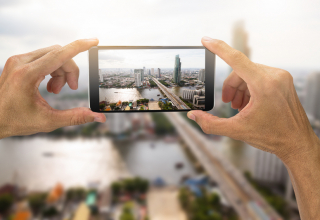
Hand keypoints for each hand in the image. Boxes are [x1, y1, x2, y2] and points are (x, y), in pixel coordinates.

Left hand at [0, 39, 105, 138]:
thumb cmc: (13, 120)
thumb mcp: (48, 121)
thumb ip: (75, 117)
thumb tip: (98, 117)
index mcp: (27, 74)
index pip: (60, 54)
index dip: (80, 46)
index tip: (93, 41)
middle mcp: (21, 62)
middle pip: (59, 54)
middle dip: (70, 70)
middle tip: (71, 88)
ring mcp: (18, 60)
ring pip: (52, 55)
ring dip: (61, 71)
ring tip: (56, 90)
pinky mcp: (17, 62)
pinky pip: (43, 58)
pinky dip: (52, 70)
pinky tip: (49, 85)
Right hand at [187, 37, 318, 163]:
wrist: (297, 143)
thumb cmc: (273, 137)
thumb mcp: (237, 131)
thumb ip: (211, 124)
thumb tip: (194, 116)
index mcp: (264, 85)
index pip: (236, 59)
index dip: (218, 48)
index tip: (206, 40)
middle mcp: (275, 76)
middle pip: (240, 71)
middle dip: (230, 87)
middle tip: (228, 103)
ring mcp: (281, 77)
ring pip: (248, 73)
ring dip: (239, 88)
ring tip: (239, 107)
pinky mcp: (283, 81)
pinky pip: (259, 77)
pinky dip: (249, 88)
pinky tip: (249, 104)